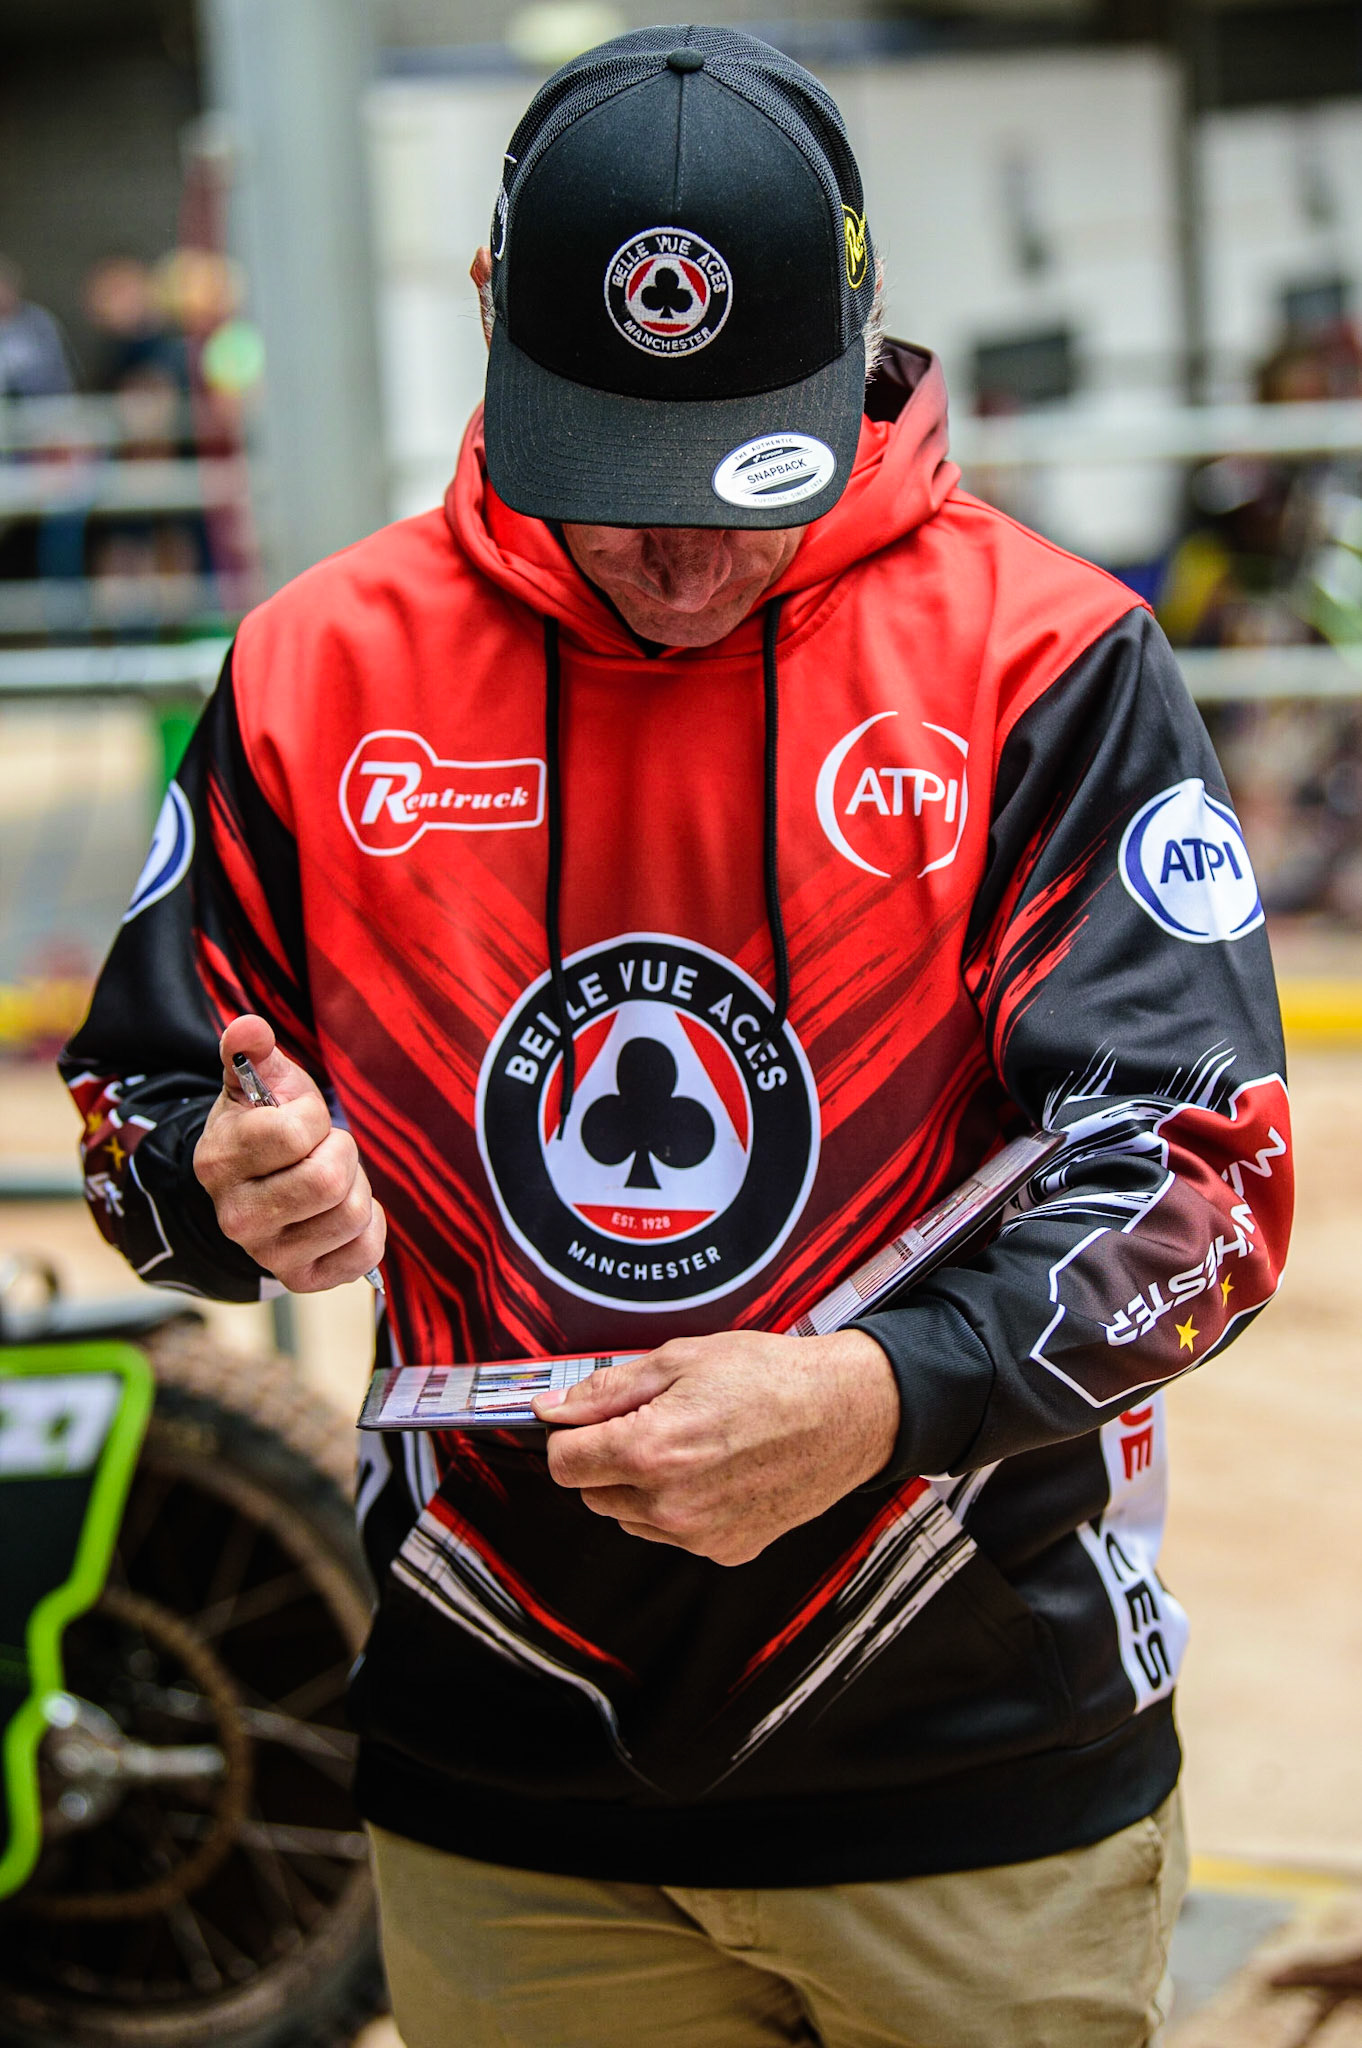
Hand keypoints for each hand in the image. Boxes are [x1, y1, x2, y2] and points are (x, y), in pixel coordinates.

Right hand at [193, 1014, 385, 1291]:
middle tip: (325, 1150)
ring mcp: (269, 1254)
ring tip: (330, 1180)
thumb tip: (249, 1028)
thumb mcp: (255, 1084)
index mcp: (219, 1161)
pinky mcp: (302, 1280)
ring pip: (351, 1214)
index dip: (313, 1117)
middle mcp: (237, 1217)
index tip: (303, 1119)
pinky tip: (342, 1212)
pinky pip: (366, 1252)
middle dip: (341, 1153)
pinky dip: (369, 1226)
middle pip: (327, 1181)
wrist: (255, 1188)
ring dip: (356, 1188)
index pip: (295, 1133)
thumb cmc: (263, 1126)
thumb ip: (250, 1050)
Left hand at [532, 1328, 899, 1565]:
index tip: (588, 1419)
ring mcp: (699, 1535)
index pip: (563, 1463)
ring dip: (640, 1485)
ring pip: (629, 1516)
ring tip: (691, 1442)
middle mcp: (670, 1505)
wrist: (845, 1412)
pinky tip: (715, 1470)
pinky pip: (672, 1533)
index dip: (570, 1434)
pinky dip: (678, 1506)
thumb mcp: (680, 1360)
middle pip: (592, 1493)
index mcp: (651, 1451)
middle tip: (652, 1419)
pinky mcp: (726, 1550)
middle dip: (606, 1457)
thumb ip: (606, 1388)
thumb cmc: (771, 1378)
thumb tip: (553, 1408)